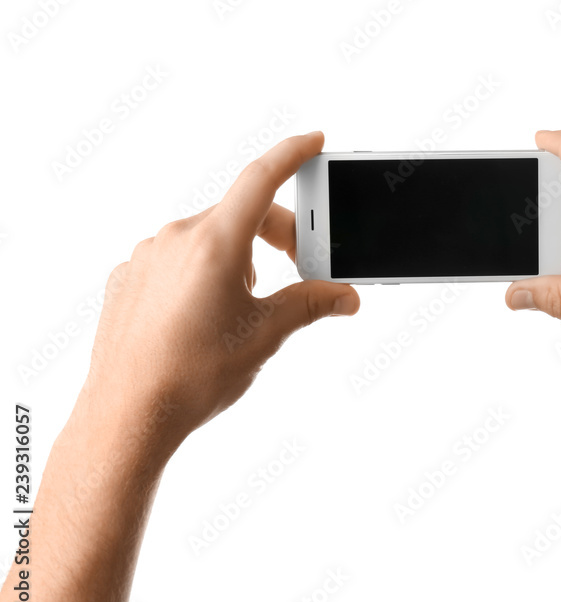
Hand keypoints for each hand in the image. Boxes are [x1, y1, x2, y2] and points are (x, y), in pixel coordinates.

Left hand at [82, 132, 358, 446]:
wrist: (128, 414)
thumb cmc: (193, 374)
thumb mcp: (266, 335)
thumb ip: (311, 304)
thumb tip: (345, 295)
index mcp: (215, 242)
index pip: (260, 178)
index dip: (292, 154)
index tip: (313, 141)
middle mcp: (177, 237)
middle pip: (241, 214)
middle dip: (278, 235)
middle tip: (302, 269)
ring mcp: (148, 256)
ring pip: (209, 239)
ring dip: (239, 259)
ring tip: (246, 309)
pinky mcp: (129, 277)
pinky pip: (176, 260)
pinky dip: (202, 273)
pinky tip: (206, 316)